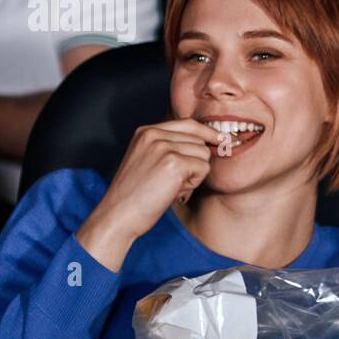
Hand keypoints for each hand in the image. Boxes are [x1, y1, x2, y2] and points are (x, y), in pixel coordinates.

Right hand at [76, 118, 223, 270]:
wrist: (118, 215)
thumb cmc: (135, 195)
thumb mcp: (148, 160)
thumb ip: (170, 147)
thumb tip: (208, 143)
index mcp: (146, 131)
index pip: (188, 123)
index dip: (207, 133)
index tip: (219, 140)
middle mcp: (154, 134)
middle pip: (199, 140)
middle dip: (195, 162)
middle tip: (174, 181)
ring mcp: (163, 148)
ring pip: (204, 154)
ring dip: (194, 174)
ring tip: (172, 186)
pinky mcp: (174, 163)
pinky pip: (203, 168)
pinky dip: (194, 183)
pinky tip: (175, 191)